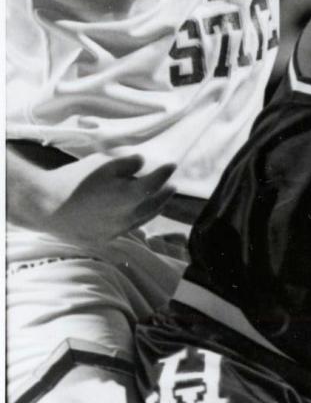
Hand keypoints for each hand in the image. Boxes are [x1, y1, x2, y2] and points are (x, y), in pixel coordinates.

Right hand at [43, 154, 177, 243]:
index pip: (155, 183)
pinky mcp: (103, 239)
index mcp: (129, 196)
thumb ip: (128, 164)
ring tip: (159, 200)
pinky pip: (127, 230)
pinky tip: (138, 217)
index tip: (172, 165)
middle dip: (164, 194)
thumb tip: (142, 164)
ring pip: (142, 219)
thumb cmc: (75, 179)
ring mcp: (115, 231)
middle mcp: (126, 217)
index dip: (165, 173)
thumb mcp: (103, 163)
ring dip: (154, 209)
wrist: (46, 205)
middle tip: (172, 185)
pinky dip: (137, 221)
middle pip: (153, 205)